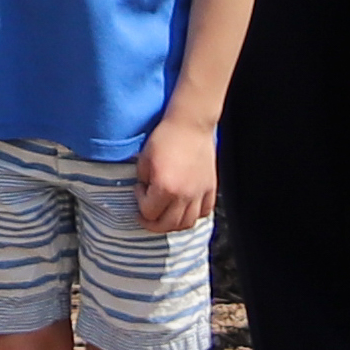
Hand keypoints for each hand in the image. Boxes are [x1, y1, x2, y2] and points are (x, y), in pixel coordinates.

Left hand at [137, 116, 220, 233]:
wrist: (190, 125)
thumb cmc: (165, 138)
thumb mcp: (144, 160)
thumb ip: (143, 182)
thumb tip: (145, 193)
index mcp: (165, 188)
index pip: (148, 212)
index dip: (139, 203)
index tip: (140, 190)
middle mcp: (183, 195)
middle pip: (167, 225)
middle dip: (153, 223)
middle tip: (146, 214)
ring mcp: (199, 193)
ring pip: (187, 224)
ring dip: (173, 224)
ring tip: (165, 215)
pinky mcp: (210, 188)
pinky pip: (204, 212)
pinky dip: (193, 215)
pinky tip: (185, 208)